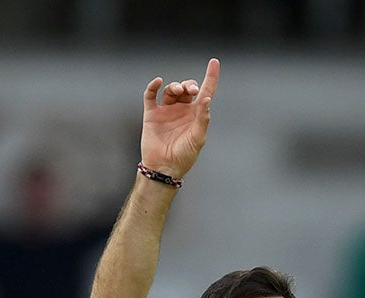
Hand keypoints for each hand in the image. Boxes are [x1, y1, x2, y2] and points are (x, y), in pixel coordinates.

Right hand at [140, 59, 219, 179]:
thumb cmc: (184, 156)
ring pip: (171, 90)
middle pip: (187, 88)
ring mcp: (166, 111)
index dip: (211, 77)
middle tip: (191, 90)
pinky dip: (153, 86)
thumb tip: (207, 99)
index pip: (205, 92)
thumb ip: (202, 119)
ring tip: (177, 91)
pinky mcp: (152, 114)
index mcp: (196, 114)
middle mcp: (182, 110)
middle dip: (190, 85)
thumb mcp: (198, 139)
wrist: (164, 168)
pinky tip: (158, 82)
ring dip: (175, 87)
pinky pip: (151, 95)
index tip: (214, 62)